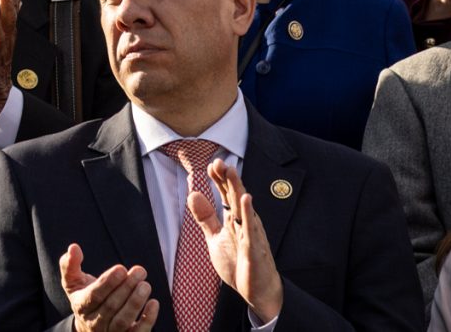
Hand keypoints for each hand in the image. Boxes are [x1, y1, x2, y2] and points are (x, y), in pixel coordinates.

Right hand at [58, 245, 157, 331]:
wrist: (90, 327)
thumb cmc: (85, 297)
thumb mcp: (73, 281)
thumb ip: (69, 264)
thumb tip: (73, 247)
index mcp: (81, 306)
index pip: (94, 296)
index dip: (108, 283)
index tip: (121, 268)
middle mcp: (94, 323)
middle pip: (111, 307)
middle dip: (126, 287)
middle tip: (140, 270)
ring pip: (123, 321)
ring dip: (136, 302)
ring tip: (145, 285)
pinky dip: (148, 320)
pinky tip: (154, 303)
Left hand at [188, 159, 282, 321]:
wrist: (257, 291)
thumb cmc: (239, 263)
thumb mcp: (215, 238)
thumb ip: (205, 217)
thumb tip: (193, 194)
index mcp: (234, 220)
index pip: (226, 195)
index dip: (219, 180)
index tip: (211, 164)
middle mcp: (244, 223)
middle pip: (234, 197)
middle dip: (227, 179)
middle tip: (219, 161)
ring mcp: (250, 234)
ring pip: (243, 208)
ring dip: (237, 189)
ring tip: (231, 171)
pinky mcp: (254, 248)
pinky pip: (251, 229)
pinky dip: (248, 213)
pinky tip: (247, 199)